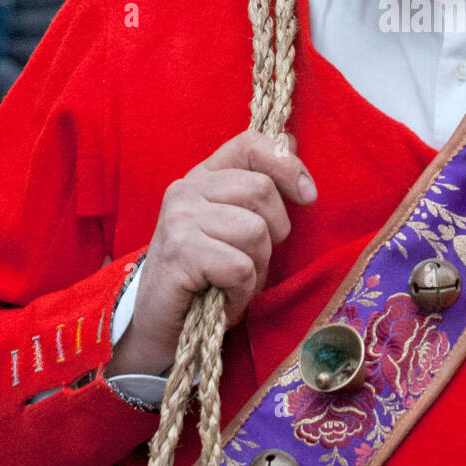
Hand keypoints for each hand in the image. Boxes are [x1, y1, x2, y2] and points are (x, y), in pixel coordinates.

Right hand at [104, 129, 315, 376]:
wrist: (157, 325)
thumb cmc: (205, 276)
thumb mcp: (234, 225)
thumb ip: (258, 188)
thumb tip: (290, 140)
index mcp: (203, 176)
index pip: (250, 143)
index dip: (287, 164)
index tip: (308, 196)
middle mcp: (187, 189)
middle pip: (262, 190)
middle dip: (273, 234)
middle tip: (251, 261)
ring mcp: (179, 219)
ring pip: (255, 231)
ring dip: (256, 269)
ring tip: (232, 283)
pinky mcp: (180, 253)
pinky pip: (240, 267)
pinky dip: (241, 292)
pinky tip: (222, 299)